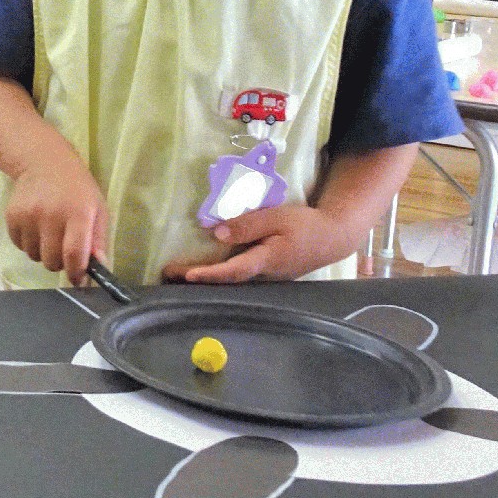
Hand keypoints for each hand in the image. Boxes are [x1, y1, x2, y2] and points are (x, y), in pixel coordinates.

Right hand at [4, 143, 108, 283]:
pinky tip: (35, 228)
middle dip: (60, 263)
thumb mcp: (98, 209)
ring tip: (48, 235)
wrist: (44, 162)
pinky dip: (28, 244)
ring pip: (34, 256)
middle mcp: (51, 215)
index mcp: (78, 213)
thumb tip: (98, 268)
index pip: (74, 254)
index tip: (78, 279)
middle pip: (52, 260)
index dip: (76, 272)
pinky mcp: (11, 216)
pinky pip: (19, 246)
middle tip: (63, 250)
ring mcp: (28, 216)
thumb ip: (99, 240)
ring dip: (43, 253)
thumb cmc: (77, 188)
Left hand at [163, 203, 354, 283]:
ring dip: (202, 277)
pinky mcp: (262, 274)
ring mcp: (263, 277)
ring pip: (229, 280)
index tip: (189, 275)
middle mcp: (262, 275)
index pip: (235, 271)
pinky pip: (235, 275)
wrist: (331, 239)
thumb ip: (248, 224)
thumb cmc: (305, 225)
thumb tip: (216, 232)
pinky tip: (199, 268)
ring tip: (173, 272)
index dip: (211, 274)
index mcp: (267, 261)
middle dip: (195, 278)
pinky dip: (216, 272)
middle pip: (225, 280)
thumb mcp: (277, 217)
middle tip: (166, 274)